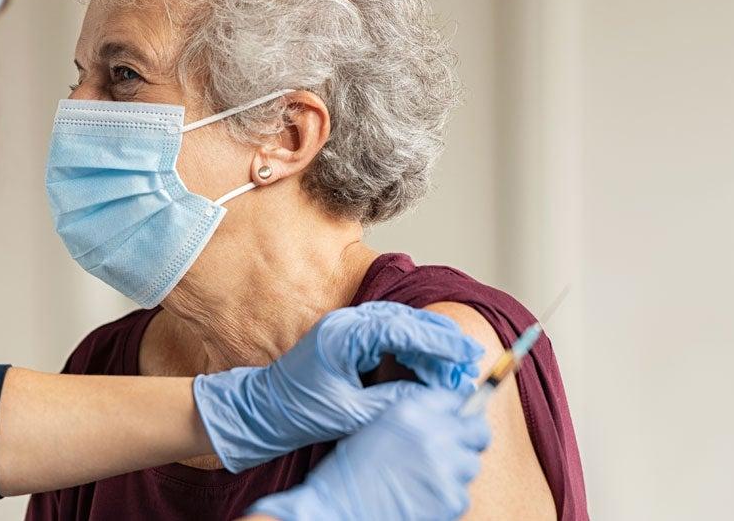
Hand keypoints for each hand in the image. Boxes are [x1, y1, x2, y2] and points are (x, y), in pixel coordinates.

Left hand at [193, 301, 482, 471]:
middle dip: (440, 340)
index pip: (403, 329)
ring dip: (429, 343)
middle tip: (470, 359)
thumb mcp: (351, 413)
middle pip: (406, 320)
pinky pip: (388, 334)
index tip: (466, 354)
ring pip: (400, 325)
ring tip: (456, 364)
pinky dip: (412, 347)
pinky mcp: (348, 337)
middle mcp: (346, 322)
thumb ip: (394, 401)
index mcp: (343, 335)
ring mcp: (346, 327)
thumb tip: (434, 396)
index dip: (439, 342)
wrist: (263, 410)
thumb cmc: (298, 411)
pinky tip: (428, 365)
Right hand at [248, 388, 490, 520]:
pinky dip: (446, 500)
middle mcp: (432, 434)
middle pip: (478, 430)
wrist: (337, 511)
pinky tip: (421, 500)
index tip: (460, 422)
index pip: (456, 400)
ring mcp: (445, 467)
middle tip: (454, 452)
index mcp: (411, 412)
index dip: (460, 413)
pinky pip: (462, 495)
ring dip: (455, 473)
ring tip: (424, 482)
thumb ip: (414, 420)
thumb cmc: (349, 476)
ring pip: (470, 466)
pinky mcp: (450, 498)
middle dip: (470, 440)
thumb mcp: (376, 429)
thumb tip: (448, 421)